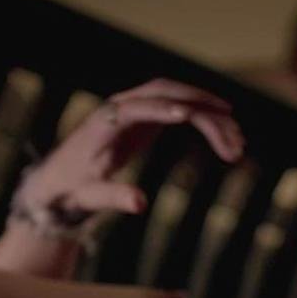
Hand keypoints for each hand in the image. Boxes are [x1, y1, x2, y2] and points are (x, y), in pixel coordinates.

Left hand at [15, 79, 244, 227]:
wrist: (58, 179)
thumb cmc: (71, 190)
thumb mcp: (89, 198)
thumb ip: (114, 197)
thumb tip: (141, 204)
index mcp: (103, 123)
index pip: (135, 107)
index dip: (161, 110)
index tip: (189, 116)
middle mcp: (120, 107)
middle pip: (166, 93)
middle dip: (202, 110)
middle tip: (233, 136)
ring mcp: (134, 107)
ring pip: (179, 98)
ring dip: (210, 114)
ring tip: (238, 144)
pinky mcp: (145, 116)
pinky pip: (180, 109)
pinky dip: (204, 120)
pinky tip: (226, 136)